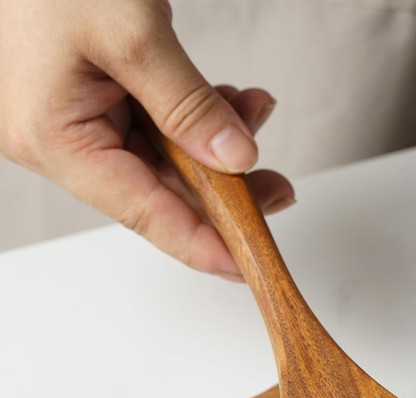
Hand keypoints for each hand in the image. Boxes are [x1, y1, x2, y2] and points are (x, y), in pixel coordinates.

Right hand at [0, 0, 294, 279]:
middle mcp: (63, 141)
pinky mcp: (94, 99)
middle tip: (278, 189)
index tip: (251, 266)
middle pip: (162, 193)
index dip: (205, 245)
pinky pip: (157, 126)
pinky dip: (198, 116)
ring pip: (166, 159)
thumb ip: (188, 104)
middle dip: (226, 190)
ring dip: (218, 143)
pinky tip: (231, 100)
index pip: (147, 214)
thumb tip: (237, 159)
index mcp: (56, 139)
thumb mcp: (131, 33)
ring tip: (256, 111)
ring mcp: (77, 121)